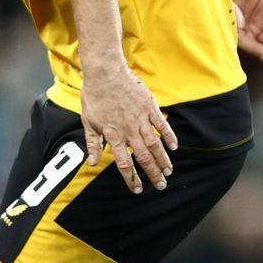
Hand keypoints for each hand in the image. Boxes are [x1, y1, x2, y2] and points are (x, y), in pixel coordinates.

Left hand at [79, 67, 175, 195]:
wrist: (105, 73)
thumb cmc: (94, 97)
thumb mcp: (88, 122)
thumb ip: (93, 144)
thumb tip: (91, 163)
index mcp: (114, 136)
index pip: (124, 164)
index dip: (131, 179)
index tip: (137, 189)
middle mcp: (129, 131)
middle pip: (144, 158)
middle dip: (153, 174)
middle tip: (161, 185)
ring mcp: (141, 119)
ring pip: (155, 144)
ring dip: (163, 160)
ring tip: (169, 171)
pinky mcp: (150, 107)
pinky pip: (162, 125)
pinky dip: (169, 136)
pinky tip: (174, 147)